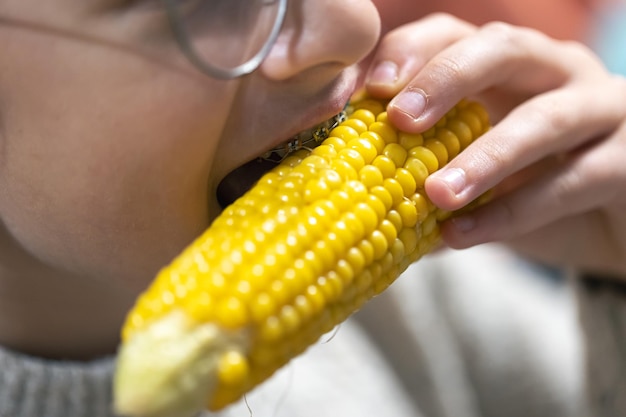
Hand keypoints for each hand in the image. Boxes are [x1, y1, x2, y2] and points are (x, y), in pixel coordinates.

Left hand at [364, 14, 625, 276]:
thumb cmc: (524, 185)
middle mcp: (553, 72)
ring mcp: (600, 110)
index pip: (453, 35)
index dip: (410, 53)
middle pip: (503, 48)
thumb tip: (347, 196)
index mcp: (505, 65)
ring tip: (435, 194)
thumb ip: (420, 170)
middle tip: (402, 120)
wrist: (606, 221)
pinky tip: (461, 235)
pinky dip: (512, 213)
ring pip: (546, 119)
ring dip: (485, 157)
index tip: (369, 89)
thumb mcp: (470, 167)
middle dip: (447, 79)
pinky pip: (572, 182)